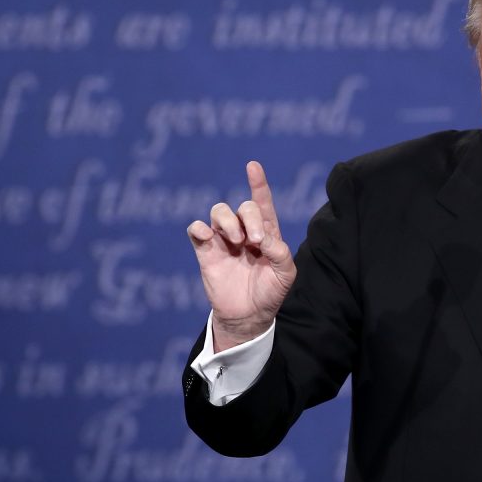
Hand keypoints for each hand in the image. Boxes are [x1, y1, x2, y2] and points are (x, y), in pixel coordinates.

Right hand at [187, 161, 296, 350]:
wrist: (249, 315)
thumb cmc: (270, 292)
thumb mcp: (285, 274)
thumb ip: (280, 253)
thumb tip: (263, 238)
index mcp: (267, 233)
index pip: (262, 203)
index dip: (258, 184)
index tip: (253, 166)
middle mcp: (244, 231)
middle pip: (243, 207)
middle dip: (249, 218)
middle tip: (255, 241)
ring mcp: (224, 239)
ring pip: (218, 211)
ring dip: (227, 221)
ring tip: (236, 241)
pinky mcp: (206, 250)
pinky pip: (196, 229)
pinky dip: (200, 228)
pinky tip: (208, 237)